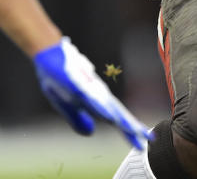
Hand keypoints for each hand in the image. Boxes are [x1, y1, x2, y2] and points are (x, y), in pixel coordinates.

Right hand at [34, 38, 152, 149]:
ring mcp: (87, 88)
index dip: (128, 131)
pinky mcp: (77, 84)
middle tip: (149, 141)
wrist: (47, 53)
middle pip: (117, 113)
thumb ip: (77, 119)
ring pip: (108, 106)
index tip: (142, 144)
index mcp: (94, 100)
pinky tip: (109, 117)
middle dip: (131, 128)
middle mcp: (95, 94)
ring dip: (121, 119)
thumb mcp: (65, 105)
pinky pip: (91, 99)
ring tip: (134, 131)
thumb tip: (91, 133)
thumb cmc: (57, 77)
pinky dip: (101, 108)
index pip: (115, 118)